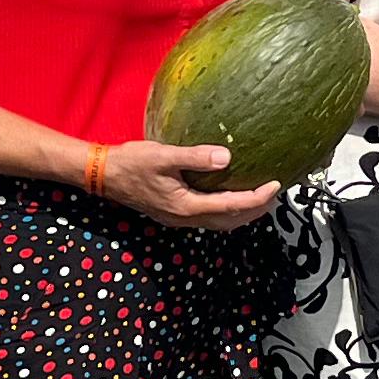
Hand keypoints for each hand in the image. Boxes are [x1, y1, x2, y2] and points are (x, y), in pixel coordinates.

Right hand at [103, 139, 284, 228]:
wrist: (103, 175)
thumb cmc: (131, 162)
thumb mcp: (163, 155)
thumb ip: (195, 157)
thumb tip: (227, 157)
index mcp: (186, 206)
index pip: (232, 206)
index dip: (257, 198)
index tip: (275, 185)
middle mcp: (185, 218)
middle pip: (230, 221)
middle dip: (256, 209)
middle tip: (275, 193)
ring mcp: (179, 218)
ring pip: (220, 222)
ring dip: (243, 213)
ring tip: (260, 198)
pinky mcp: (174, 212)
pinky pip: (209, 217)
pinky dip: (227, 210)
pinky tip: (230, 196)